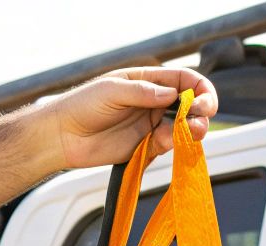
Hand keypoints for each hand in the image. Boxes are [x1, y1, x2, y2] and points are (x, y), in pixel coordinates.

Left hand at [36, 67, 217, 170]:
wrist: (62, 136)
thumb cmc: (82, 105)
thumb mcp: (112, 90)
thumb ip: (143, 92)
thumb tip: (174, 94)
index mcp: (148, 81)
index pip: (184, 80)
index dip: (200, 88)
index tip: (204, 100)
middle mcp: (153, 102)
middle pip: (190, 105)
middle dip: (201, 111)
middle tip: (200, 118)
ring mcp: (149, 125)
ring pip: (182, 127)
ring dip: (191, 130)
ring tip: (189, 132)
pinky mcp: (143, 146)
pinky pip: (166, 145)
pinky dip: (172, 144)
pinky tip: (165, 141)